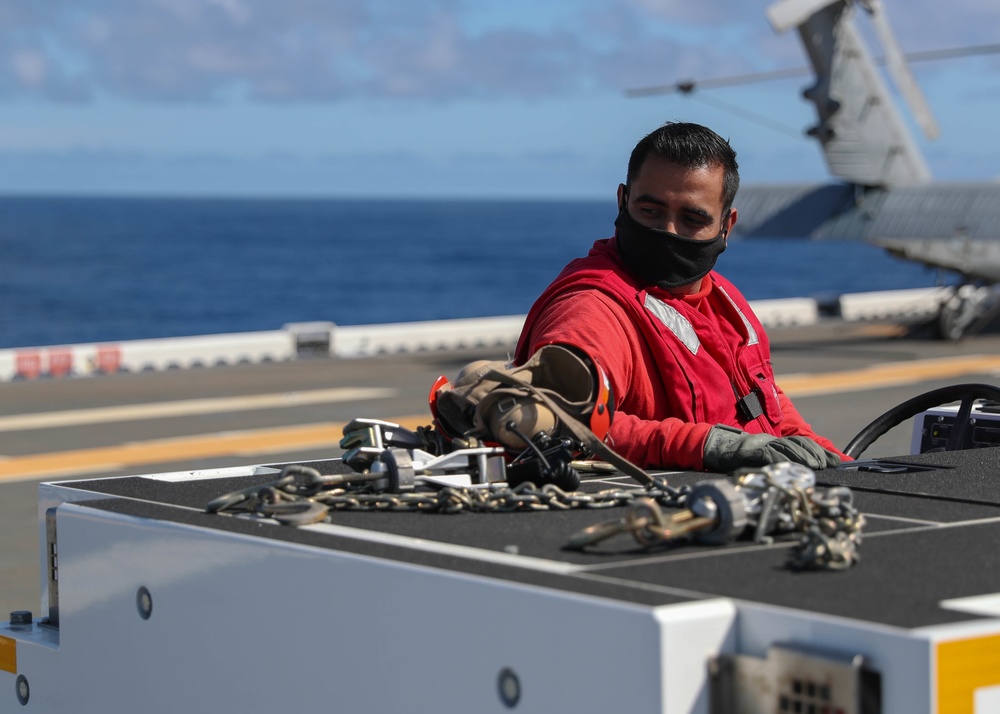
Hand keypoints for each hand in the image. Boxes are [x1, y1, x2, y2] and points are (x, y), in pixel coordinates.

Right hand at [703, 425, 841, 472]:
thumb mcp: (761, 456)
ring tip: (817, 466)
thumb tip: (800, 470)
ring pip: (788, 448)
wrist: (715, 448)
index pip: (802, 443)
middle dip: (816, 454)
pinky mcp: (753, 451)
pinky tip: (794, 466)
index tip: (836, 460)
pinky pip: (771, 455)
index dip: (820, 450)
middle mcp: (771, 441)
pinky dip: (784, 460)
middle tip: (829, 464)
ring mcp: (762, 445)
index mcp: (774, 442)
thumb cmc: (737, 456)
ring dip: (804, 456)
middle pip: (798, 444)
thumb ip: (778, 460)